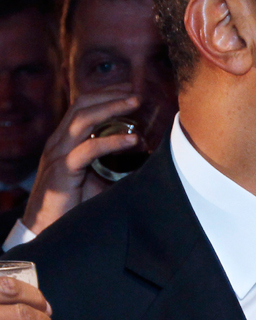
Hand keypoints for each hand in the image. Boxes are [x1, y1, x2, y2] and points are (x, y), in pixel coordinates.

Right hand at [22, 83, 139, 234]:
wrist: (46, 230)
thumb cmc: (74, 203)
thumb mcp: (97, 176)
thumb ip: (115, 161)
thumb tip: (145, 149)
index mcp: (65, 140)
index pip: (82, 106)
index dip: (106, 94)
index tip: (130, 89)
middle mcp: (59, 142)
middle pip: (83, 106)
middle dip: (111, 95)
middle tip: (136, 92)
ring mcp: (58, 154)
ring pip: (83, 120)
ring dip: (112, 108)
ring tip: (136, 103)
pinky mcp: (62, 171)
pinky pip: (88, 149)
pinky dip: (112, 141)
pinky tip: (133, 139)